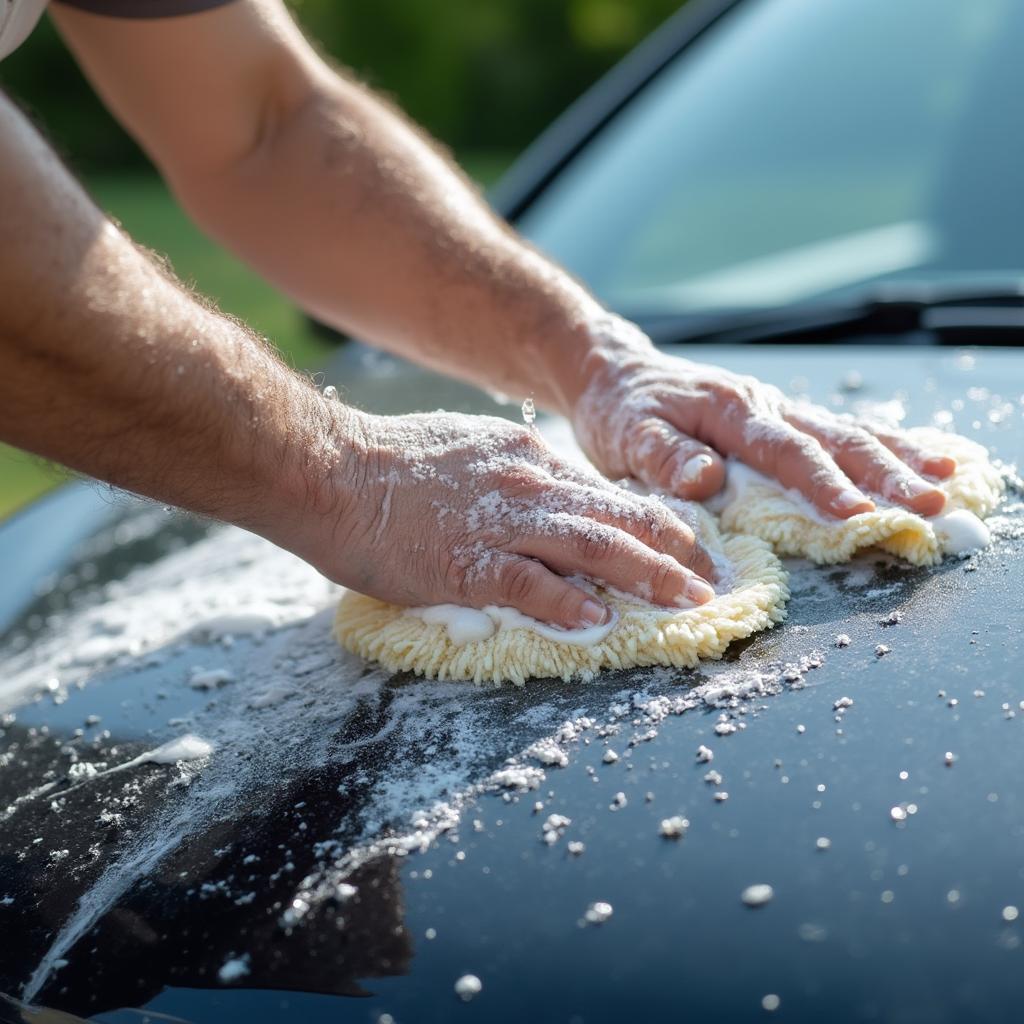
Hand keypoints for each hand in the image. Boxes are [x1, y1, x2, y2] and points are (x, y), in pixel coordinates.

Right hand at [317, 409, 716, 626]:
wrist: (332, 468)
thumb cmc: (391, 465)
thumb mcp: (469, 450)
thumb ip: (511, 477)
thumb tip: (543, 503)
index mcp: (527, 459)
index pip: (605, 495)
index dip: (652, 523)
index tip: (684, 545)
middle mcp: (527, 485)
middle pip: (617, 518)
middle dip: (671, 550)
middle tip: (710, 579)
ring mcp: (500, 523)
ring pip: (592, 546)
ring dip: (646, 575)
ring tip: (687, 598)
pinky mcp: (468, 561)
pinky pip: (530, 583)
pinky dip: (567, 603)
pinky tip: (600, 621)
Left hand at [570, 316, 952, 517]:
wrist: (614, 373)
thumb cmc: (618, 412)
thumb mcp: (626, 438)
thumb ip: (664, 458)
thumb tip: (707, 479)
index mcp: (729, 412)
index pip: (786, 452)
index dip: (823, 485)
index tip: (859, 514)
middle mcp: (762, 404)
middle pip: (834, 439)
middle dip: (884, 472)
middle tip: (929, 502)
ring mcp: (774, 407)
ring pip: (845, 430)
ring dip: (896, 455)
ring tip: (944, 478)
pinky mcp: (776, 416)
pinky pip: (835, 428)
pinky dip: (879, 441)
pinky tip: (913, 455)